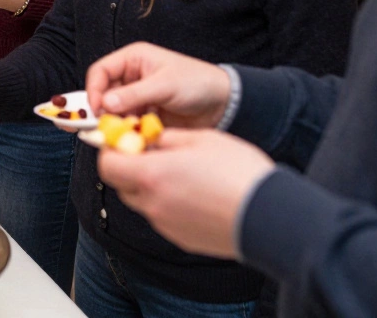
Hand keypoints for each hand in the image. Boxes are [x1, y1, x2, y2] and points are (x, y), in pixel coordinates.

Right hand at [85, 42, 231, 128]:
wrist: (223, 105)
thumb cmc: (198, 83)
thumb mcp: (165, 85)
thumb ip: (134, 94)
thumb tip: (104, 103)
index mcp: (134, 59)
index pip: (100, 72)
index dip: (94, 90)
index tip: (97, 109)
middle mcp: (132, 77)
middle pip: (103, 93)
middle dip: (101, 109)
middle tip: (100, 125)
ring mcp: (138, 97)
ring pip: (113, 111)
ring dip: (115, 122)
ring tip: (123, 132)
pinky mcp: (145, 115)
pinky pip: (127, 123)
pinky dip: (127, 131)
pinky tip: (135, 136)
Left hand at [96, 129, 273, 258]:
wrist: (268, 216)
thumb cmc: (238, 174)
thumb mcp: (202, 139)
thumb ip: (168, 138)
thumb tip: (152, 139)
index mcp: (152, 175)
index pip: (107, 165)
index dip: (111, 151)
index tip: (123, 142)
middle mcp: (152, 203)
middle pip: (122, 185)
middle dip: (130, 168)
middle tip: (151, 155)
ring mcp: (165, 224)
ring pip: (142, 202)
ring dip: (150, 186)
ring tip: (180, 174)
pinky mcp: (180, 238)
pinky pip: (163, 217)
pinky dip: (168, 204)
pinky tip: (195, 194)